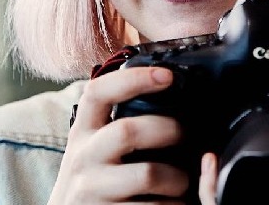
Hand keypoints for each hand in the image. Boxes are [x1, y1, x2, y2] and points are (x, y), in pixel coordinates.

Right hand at [49, 67, 188, 203]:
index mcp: (83, 131)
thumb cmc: (92, 178)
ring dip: (178, 177)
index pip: (98, 92)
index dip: (133, 79)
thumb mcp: (93, 146)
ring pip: (148, 174)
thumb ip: (116, 124)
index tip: (167, 75)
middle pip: (128, 131)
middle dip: (168, 130)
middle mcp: (83, 157)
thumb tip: (165, 94)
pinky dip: (173, 204)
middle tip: (185, 136)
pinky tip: (174, 202)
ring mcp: (92, 189)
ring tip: (183, 180)